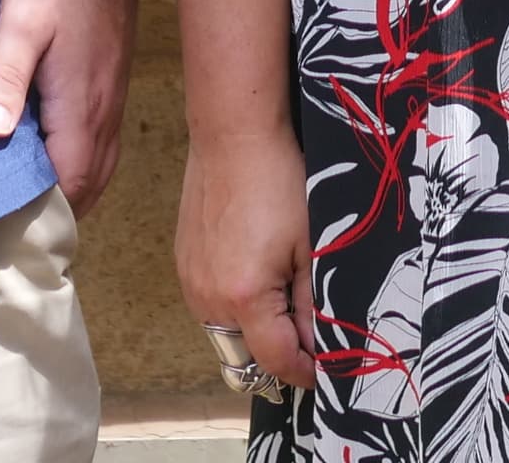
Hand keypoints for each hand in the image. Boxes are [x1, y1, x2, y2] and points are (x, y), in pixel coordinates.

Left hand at [0, 0, 143, 206]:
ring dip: (67, 189)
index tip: (6, 222)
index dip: (44, 211)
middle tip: (7, 218)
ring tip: (22, 197)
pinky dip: (76, 168)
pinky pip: (99, 150)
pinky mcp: (108, 94)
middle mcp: (103, 116)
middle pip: (88, 188)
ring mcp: (110, 106)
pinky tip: (44, 159)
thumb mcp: (19, 25)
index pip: (72, 184)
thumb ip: (5, 77)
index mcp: (82, 108)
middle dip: (54, 209)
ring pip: (96, 172)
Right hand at [179, 127, 320, 394]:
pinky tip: (257, 273)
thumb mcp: (310, 247)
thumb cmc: (277, 181)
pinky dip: (233, 305)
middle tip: (305, 340)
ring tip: (283, 298)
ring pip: (224, 334)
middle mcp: (208, 298)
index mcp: (244, 298)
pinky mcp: (184, 262)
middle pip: (243, 358)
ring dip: (252, 332)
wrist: (233, 135)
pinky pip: (209, 305)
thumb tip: (319, 346)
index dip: (304, 373)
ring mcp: (191, 281)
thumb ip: (313, 305)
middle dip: (274, 358)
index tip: (323, 372)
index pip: (275, 362)